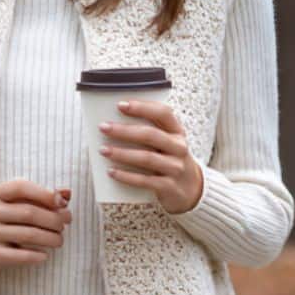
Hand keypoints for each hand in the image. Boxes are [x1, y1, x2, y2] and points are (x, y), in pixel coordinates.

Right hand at [0, 179, 71, 273]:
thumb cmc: (0, 219)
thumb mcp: (12, 203)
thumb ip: (39, 196)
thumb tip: (67, 194)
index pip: (22, 188)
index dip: (45, 194)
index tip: (63, 203)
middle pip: (29, 213)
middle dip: (53, 219)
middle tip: (64, 224)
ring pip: (28, 234)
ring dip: (50, 238)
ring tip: (59, 240)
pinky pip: (20, 256)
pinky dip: (37, 256)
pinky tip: (45, 255)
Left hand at [98, 96, 202, 213]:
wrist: (190, 189)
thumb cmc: (169, 160)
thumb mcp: (167, 142)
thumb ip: (150, 131)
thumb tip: (114, 121)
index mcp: (177, 131)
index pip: (163, 113)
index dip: (142, 107)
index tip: (120, 105)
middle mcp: (179, 148)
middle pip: (150, 135)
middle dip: (124, 130)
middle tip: (104, 127)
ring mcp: (175, 168)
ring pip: (147, 158)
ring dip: (122, 153)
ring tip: (103, 150)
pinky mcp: (169, 186)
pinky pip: (145, 181)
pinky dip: (126, 176)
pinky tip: (111, 172)